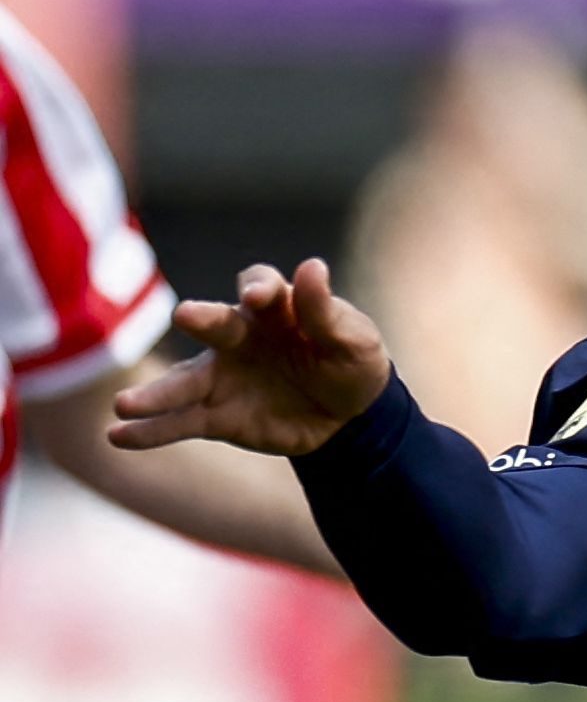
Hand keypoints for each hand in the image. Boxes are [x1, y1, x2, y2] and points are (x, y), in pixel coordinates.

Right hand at [106, 260, 391, 458]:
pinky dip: (150, 430)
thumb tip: (312, 266)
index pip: (261, 288)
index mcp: (278, 310)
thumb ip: (325, 311)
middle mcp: (240, 337)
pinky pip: (181, 422)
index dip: (258, 288)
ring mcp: (224, 376)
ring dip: (155, 393)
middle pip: (216, 324)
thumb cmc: (350, 363)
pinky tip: (117, 435)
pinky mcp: (218, 416)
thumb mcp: (352, 339)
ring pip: (185, 381)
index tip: (256, 296)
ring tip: (123, 403)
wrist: (349, 416)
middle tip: (186, 316)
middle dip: (202, 319)